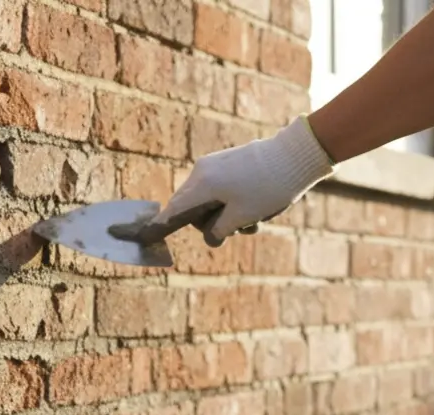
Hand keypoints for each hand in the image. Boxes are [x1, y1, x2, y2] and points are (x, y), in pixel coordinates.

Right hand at [151, 117, 334, 246]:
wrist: (295, 157)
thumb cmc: (268, 188)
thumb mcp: (242, 217)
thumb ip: (219, 230)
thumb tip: (211, 238)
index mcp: (201, 184)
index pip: (173, 210)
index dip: (159, 225)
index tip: (137, 234)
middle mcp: (203, 171)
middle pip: (193, 208)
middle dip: (212, 224)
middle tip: (239, 230)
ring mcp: (217, 164)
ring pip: (211, 200)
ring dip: (229, 216)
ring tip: (257, 220)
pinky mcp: (230, 162)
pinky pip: (223, 189)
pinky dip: (235, 203)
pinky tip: (260, 208)